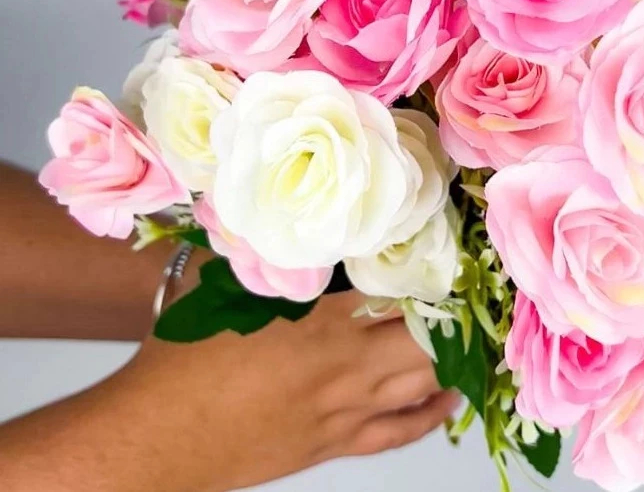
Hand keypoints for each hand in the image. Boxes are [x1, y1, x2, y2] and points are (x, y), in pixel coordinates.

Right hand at [0, 290, 457, 491]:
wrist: (154, 442)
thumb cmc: (180, 361)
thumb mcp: (218, 286)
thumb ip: (260, 252)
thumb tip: (274, 212)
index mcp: (321, 322)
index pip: (398, 292)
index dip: (435, 271)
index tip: (459, 250)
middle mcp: (346, 368)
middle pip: (426, 341)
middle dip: (455, 313)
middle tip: (474, 288)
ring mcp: (345, 412)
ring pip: (422, 384)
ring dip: (453, 356)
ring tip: (474, 330)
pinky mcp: (335, 445)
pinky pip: (400, 433)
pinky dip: (431, 412)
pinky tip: (450, 394)